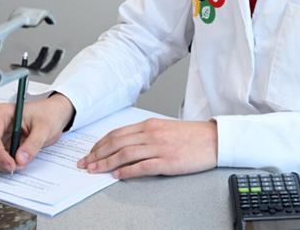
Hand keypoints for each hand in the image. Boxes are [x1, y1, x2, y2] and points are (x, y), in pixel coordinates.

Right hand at [0, 93, 74, 172]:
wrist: (53, 114)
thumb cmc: (48, 114)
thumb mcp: (45, 127)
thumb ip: (33, 143)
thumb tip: (20, 159)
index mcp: (2, 113)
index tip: (12, 165)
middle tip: (16, 168)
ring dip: (0, 164)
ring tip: (19, 165)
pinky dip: (2, 164)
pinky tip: (16, 163)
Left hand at [78, 119, 217, 179]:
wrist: (214, 139)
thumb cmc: (192, 136)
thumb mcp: (166, 128)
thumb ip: (146, 135)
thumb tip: (126, 145)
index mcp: (150, 125)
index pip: (118, 133)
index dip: (100, 144)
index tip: (90, 152)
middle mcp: (152, 134)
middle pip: (117, 143)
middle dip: (97, 154)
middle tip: (85, 163)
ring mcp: (159, 148)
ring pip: (125, 154)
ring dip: (106, 163)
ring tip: (95, 170)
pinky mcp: (167, 161)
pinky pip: (142, 166)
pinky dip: (127, 171)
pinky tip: (117, 175)